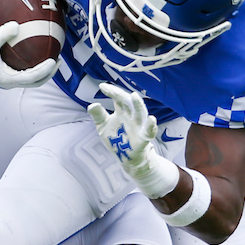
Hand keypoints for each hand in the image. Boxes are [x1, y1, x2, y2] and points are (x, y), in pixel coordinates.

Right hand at [0, 21, 56, 88]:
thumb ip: (2, 35)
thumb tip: (17, 25)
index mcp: (6, 79)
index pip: (31, 78)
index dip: (45, 71)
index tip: (55, 61)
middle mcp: (8, 82)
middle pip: (34, 82)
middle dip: (48, 74)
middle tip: (58, 61)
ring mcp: (6, 80)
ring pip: (29, 79)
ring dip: (41, 72)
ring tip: (52, 58)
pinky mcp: (3, 75)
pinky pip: (22, 72)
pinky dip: (31, 66)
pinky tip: (35, 53)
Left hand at [88, 83, 178, 198]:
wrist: (125, 157)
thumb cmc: (116, 138)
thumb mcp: (102, 126)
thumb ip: (98, 115)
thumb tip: (92, 104)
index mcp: (122, 111)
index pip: (118, 98)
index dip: (111, 91)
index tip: (101, 86)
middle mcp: (131, 116)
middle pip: (128, 102)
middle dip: (121, 95)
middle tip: (112, 91)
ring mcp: (138, 126)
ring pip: (140, 113)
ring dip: (138, 104)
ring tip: (134, 96)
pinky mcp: (144, 138)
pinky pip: (149, 131)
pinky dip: (151, 126)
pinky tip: (152, 120)